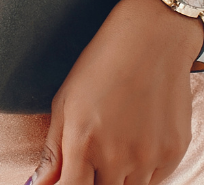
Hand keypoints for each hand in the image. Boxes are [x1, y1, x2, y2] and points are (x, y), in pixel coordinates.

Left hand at [30, 0, 198, 183]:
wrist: (149, 43)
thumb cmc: (99, 67)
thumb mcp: (65, 101)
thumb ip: (53, 149)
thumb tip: (40, 183)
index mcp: (83, 141)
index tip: (63, 182)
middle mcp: (117, 156)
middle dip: (92, 181)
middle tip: (88, 160)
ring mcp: (148, 159)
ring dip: (116, 178)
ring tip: (111, 145)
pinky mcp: (173, 155)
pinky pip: (154, 181)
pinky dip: (140, 173)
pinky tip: (133, 143)